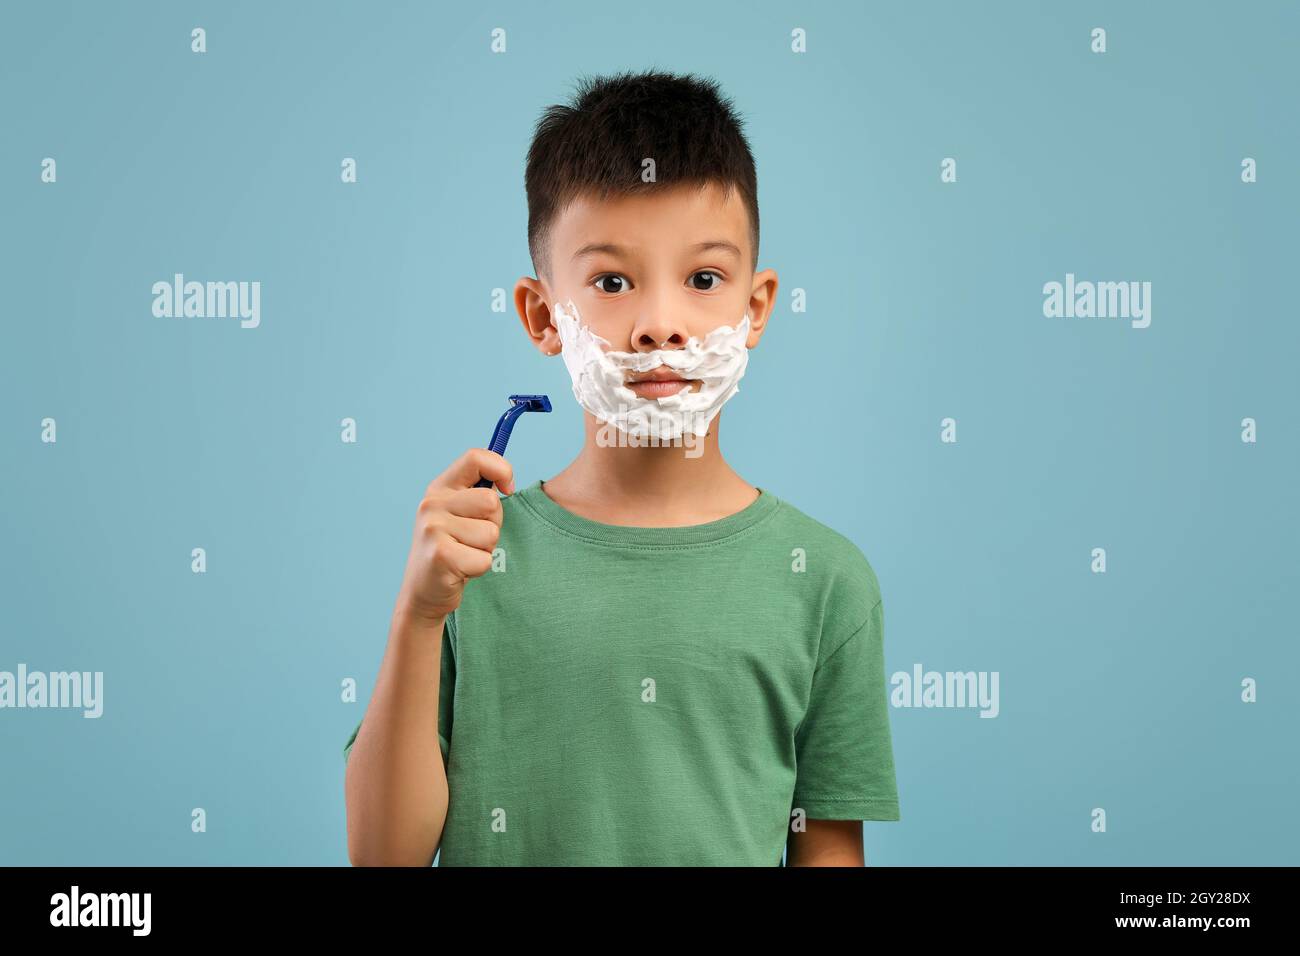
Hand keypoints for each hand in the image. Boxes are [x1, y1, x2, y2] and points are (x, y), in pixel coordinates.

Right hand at [397, 448, 513, 621]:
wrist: (424, 591)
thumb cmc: (452, 548)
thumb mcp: (459, 514)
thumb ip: (478, 494)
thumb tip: (507, 482)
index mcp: (440, 488)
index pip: (476, 457)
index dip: (501, 469)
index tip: (508, 488)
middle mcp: (431, 504)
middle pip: (490, 501)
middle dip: (493, 524)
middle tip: (473, 538)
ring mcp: (433, 529)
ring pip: (490, 533)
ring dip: (485, 549)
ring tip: (465, 554)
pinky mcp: (440, 556)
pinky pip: (484, 559)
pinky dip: (479, 569)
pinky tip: (460, 570)